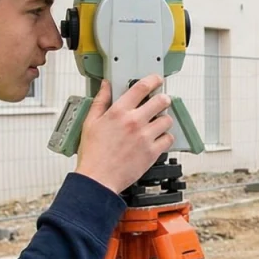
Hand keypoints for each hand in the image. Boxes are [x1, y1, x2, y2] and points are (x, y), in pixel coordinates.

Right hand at [74, 76, 175, 193]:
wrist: (98, 179)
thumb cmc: (93, 154)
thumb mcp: (90, 123)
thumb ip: (100, 101)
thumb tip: (106, 86)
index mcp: (118, 112)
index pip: (141, 87)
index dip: (152, 80)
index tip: (156, 79)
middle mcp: (134, 122)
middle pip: (161, 101)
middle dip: (163, 99)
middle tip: (161, 102)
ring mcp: (145, 137)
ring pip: (167, 120)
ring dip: (164, 119)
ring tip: (157, 123)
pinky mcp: (152, 152)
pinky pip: (169, 139)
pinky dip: (165, 138)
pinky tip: (158, 139)